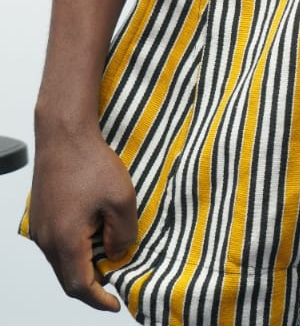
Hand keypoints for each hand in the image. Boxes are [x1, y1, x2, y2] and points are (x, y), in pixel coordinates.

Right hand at [29, 126, 137, 310]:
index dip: (99, 299)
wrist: (64, 133)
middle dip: (92, 285)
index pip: (80, 286)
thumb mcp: (121, 199)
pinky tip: (93, 235)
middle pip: (68, 277)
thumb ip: (123, 234)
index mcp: (65, 240)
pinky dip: (74, 249)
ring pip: (61, 260)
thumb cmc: (90, 161)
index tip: (116, 304)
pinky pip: (57, 243)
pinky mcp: (41, 215)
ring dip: (83, 265)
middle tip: (115, 282)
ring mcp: (40, 227)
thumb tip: (117, 254)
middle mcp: (46, 239)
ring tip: (108, 257)